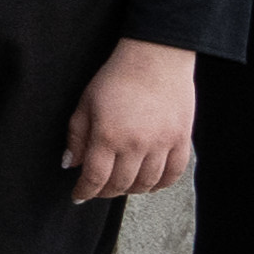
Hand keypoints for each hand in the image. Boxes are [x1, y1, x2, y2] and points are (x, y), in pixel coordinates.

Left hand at [64, 37, 200, 204]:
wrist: (155, 58)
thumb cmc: (116, 78)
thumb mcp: (85, 104)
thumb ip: (77, 137)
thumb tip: (71, 164)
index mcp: (108, 136)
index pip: (95, 177)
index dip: (84, 191)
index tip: (78, 195)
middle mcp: (136, 144)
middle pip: (120, 184)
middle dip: (104, 192)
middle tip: (97, 190)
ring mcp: (162, 144)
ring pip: (147, 184)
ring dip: (131, 189)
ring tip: (121, 185)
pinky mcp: (181, 140)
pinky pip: (173, 174)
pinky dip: (160, 184)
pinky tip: (150, 183)